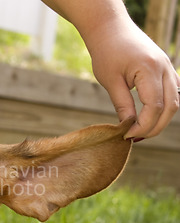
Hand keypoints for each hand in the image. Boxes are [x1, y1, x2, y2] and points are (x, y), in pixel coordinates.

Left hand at [88, 21, 178, 138]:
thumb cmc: (106, 52)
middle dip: (154, 127)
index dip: (143, 126)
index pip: (154, 107)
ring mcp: (168, 68)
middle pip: (170, 107)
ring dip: (160, 119)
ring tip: (140, 131)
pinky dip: (162, 108)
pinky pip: (171, 93)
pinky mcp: (165, 69)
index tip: (127, 136)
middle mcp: (165, 68)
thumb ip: (122, 104)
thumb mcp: (110, 81)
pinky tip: (146, 117)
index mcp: (149, 70)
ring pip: (174, 101)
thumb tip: (128, 127)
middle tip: (135, 138)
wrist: (110, 29)